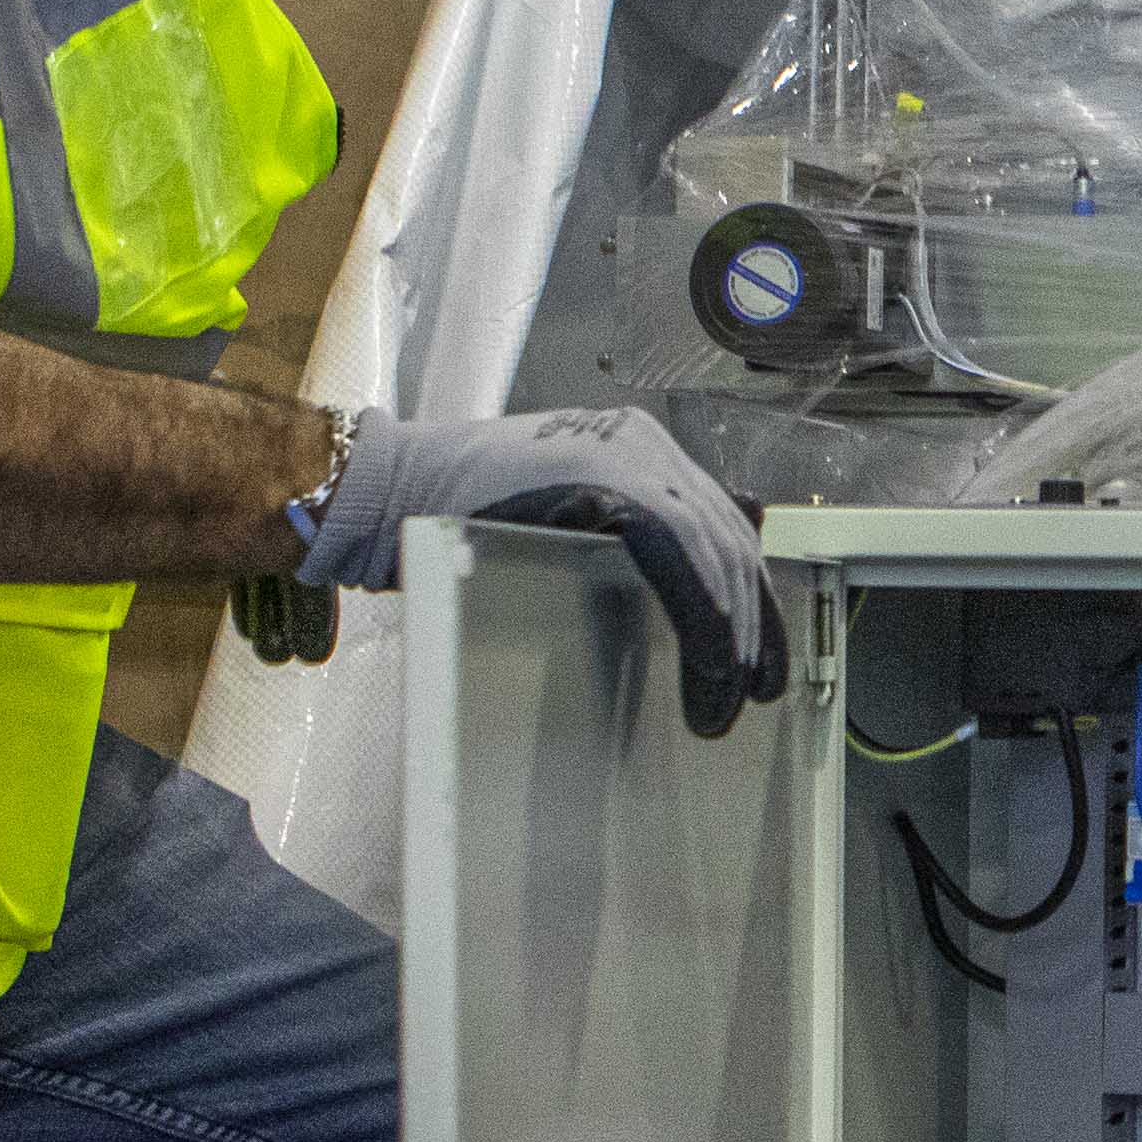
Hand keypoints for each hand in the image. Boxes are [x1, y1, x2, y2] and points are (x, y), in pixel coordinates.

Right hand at [295, 407, 786, 738]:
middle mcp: (642, 440)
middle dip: (751, 626)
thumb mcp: (560, 526)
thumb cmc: (454, 519)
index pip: (719, 526)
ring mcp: (626, 451)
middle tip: (751, 692)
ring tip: (721, 700)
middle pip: (729, 539)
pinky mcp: (605, 476)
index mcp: (637, 447)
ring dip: (729, 636)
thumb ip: (623, 545)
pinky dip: (704, 616)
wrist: (384, 492)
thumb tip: (695, 602)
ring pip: (715, 550)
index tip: (757, 659)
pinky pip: (681, 552)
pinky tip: (708, 663)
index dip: (749, 599)